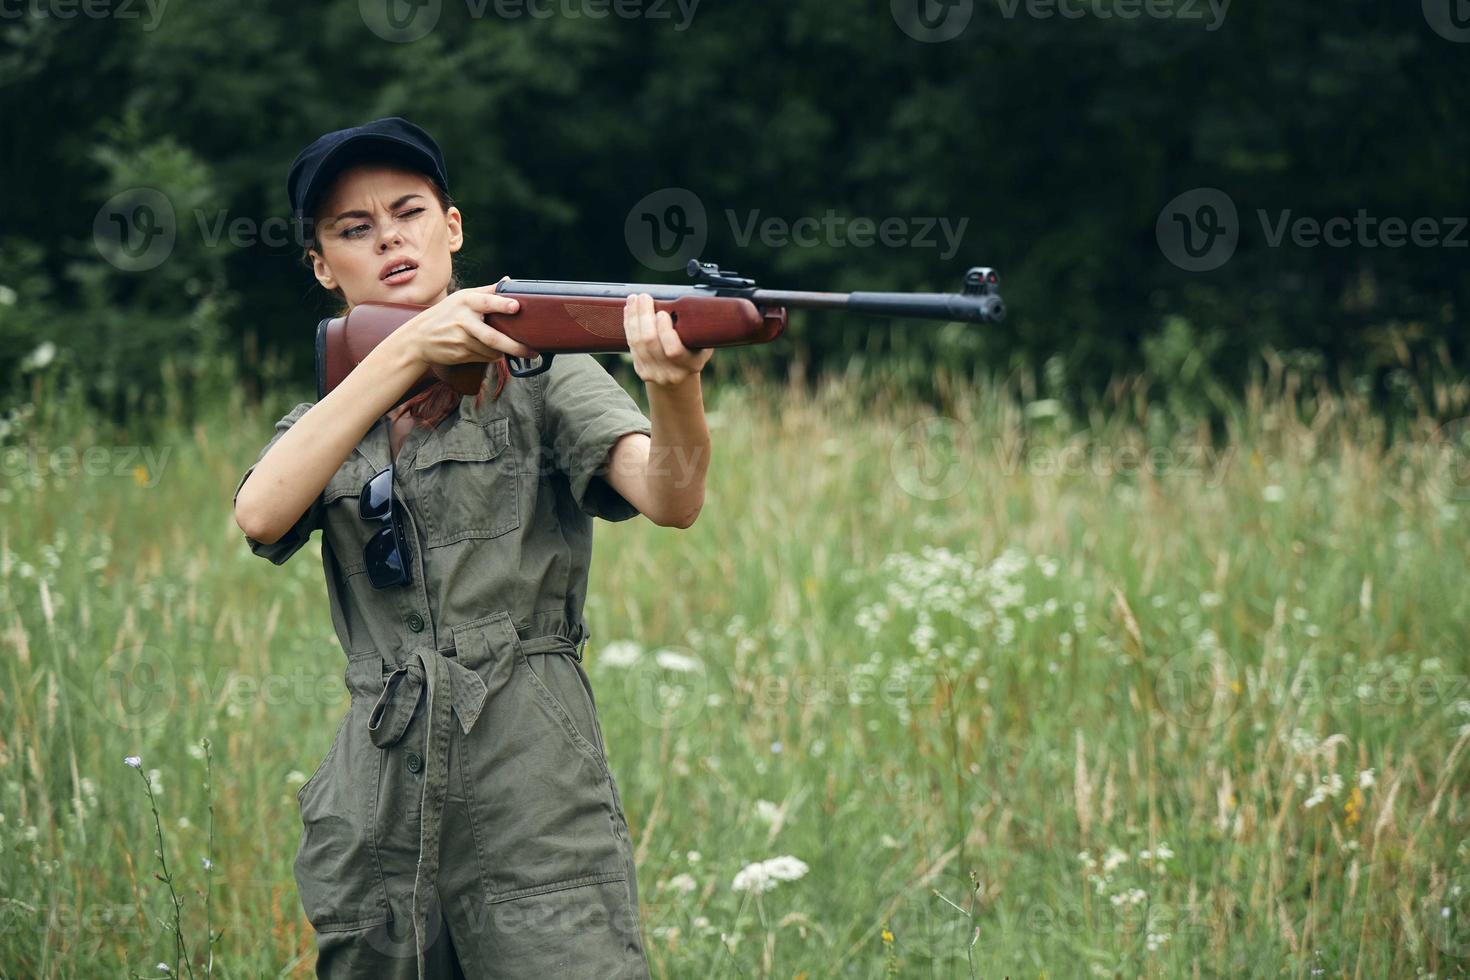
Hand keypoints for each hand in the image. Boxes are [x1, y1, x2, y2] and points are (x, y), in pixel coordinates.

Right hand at [400, 278, 535, 368]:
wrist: (420, 337)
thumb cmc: (446, 313)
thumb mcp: (463, 297)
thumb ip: (487, 291)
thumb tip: (508, 281)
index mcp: (466, 302)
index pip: (486, 301)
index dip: (501, 304)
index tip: (516, 306)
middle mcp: (464, 320)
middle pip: (492, 336)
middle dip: (514, 346)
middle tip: (532, 351)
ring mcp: (462, 339)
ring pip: (492, 350)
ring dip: (505, 351)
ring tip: (515, 348)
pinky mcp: (461, 354)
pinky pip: (485, 358)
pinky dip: (494, 356)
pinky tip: (494, 351)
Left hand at [624, 292, 713, 387]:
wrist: (682, 374)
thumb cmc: (695, 350)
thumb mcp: (702, 341)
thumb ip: (697, 328)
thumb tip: (687, 304)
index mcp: (691, 365)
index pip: (673, 350)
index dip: (665, 330)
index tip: (662, 313)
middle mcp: (672, 373)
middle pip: (650, 342)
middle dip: (645, 316)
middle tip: (644, 297)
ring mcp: (654, 374)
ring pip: (637, 342)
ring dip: (634, 317)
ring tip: (634, 299)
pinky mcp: (641, 370)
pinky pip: (631, 344)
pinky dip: (629, 325)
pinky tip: (629, 311)